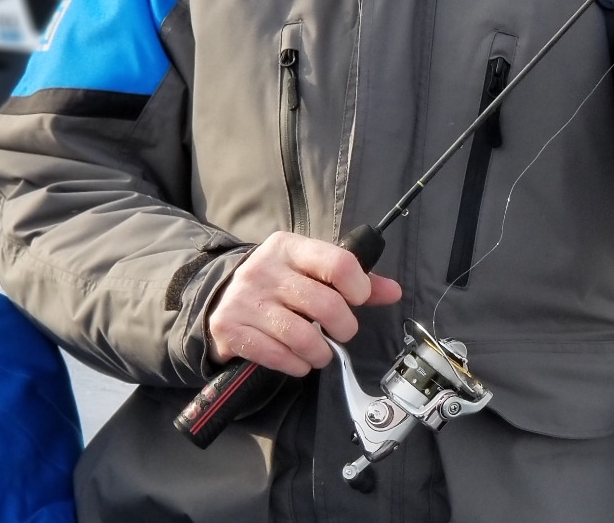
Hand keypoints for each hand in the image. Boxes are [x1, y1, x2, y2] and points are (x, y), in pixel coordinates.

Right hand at [205, 232, 401, 375]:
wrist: (219, 296)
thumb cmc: (278, 282)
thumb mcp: (311, 269)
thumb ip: (353, 278)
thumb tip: (393, 291)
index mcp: (290, 247)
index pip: (339, 263)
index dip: (359, 287)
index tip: (358, 299)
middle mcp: (265, 269)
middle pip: (326, 304)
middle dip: (345, 327)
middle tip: (343, 332)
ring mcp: (245, 300)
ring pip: (303, 336)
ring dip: (322, 353)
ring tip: (322, 352)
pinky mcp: (231, 329)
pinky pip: (278, 356)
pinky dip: (297, 365)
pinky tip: (299, 360)